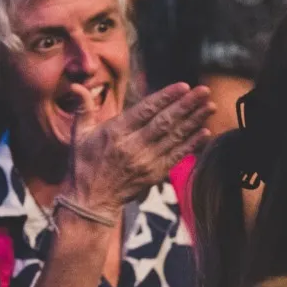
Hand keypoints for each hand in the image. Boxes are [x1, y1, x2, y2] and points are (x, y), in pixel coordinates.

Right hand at [64, 82, 213, 217]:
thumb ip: (83, 108)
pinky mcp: (154, 174)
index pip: (145, 110)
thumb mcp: (79, 135)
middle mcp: (132, 146)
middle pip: (165, 122)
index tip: (183, 86)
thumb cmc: (84, 164)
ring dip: (194, 121)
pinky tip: (204, 131)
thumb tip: (77, 86)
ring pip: (174, 137)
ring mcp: (146, 162)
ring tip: (210, 106)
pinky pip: (177, 156)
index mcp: (115, 133)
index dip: (166, 97)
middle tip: (204, 90)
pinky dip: (192, 144)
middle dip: (187, 105)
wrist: (90, 200)